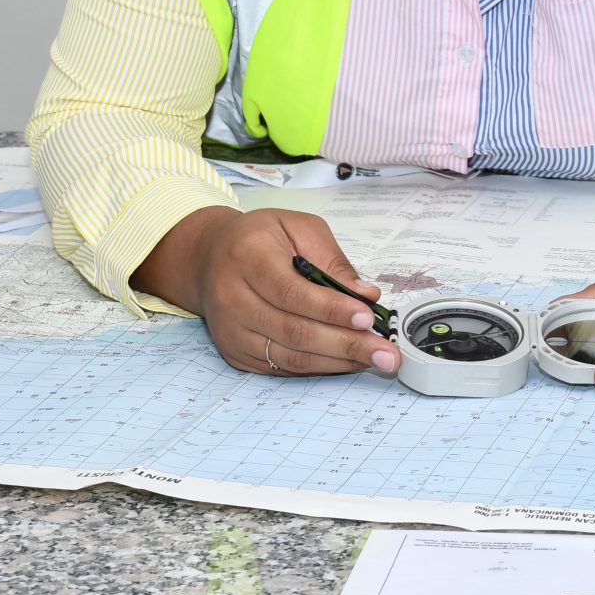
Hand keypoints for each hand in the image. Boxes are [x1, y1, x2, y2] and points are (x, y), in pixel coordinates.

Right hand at [133, 206, 399, 376]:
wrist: (209, 257)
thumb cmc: (260, 238)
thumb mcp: (297, 227)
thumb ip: (331, 258)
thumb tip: (365, 294)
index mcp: (247, 256)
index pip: (291, 291)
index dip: (330, 308)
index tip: (367, 316)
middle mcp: (232, 298)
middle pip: (293, 330)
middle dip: (346, 344)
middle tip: (385, 353)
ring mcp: (231, 331)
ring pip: (290, 356)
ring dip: (337, 361)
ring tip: (374, 360)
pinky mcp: (236, 353)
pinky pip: (282, 367)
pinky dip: (319, 367)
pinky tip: (347, 361)